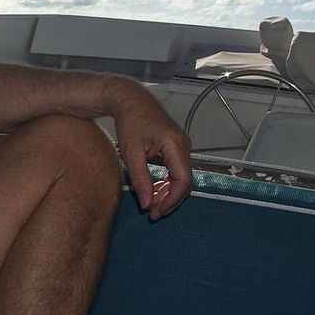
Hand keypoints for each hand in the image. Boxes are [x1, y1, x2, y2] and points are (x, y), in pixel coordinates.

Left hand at [111, 85, 191, 220]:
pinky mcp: (174, 147)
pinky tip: (152, 191)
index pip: (183, 181)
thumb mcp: (131, 153)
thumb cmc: (130, 122)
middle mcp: (184, 146)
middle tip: (153, 214)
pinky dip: (165, 182)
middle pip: (184, 181)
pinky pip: (175, 170)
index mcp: (176, 145)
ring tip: (151, 205)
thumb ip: (141, 179)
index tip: (156, 211)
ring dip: (167, 192)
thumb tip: (147, 203)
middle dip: (169, 199)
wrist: (130, 100)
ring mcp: (181, 146)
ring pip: (180, 177)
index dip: (171, 200)